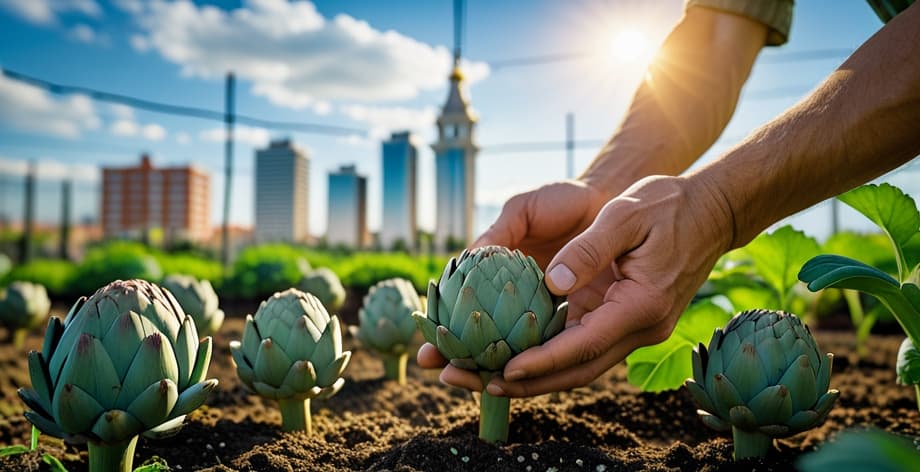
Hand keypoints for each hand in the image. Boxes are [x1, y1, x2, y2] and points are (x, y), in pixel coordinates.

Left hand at [421, 175, 733, 393]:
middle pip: (576, 370)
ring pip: (578, 365)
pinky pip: (582, 346)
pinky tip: (512, 354)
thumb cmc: (668, 204)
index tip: (502, 372)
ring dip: (532, 376)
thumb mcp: (626, 215)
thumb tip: (553, 282)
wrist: (711, 211)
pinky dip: (548, 356)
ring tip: (479, 377)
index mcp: (641, 305)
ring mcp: (635, 328)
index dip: (541, 362)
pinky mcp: (625, 320)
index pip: (583, 345)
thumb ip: (590, 249)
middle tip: (473, 383)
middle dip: (525, 383)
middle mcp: (640, 327)